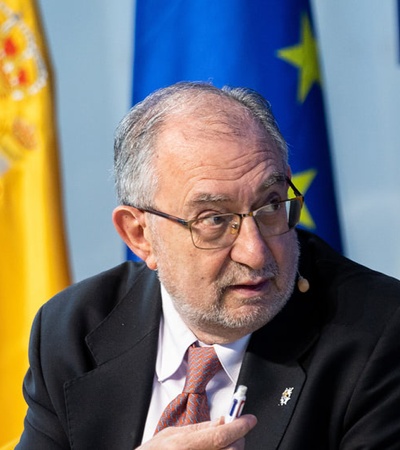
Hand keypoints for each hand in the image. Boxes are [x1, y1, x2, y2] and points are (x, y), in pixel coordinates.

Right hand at [136, 414, 256, 449]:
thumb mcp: (169, 435)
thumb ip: (197, 428)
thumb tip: (221, 420)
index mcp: (182, 446)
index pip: (220, 435)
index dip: (239, 425)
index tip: (249, 419)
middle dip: (238, 438)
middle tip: (235, 430)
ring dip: (233, 449)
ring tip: (225, 442)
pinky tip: (218, 449)